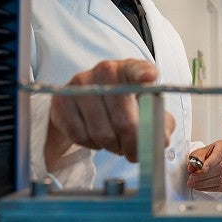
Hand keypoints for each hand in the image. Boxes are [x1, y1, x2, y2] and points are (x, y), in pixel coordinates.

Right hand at [45, 59, 175, 170]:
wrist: (86, 101)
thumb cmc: (124, 104)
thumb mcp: (146, 107)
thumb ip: (160, 121)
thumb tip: (159, 140)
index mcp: (130, 68)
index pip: (137, 69)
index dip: (143, 74)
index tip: (149, 78)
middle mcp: (105, 71)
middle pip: (124, 120)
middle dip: (133, 144)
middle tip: (136, 153)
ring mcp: (81, 84)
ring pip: (102, 133)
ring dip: (113, 146)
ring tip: (117, 143)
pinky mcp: (62, 100)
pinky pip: (80, 136)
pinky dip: (92, 144)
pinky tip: (97, 137)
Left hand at [186, 139, 221, 191]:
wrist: (209, 161)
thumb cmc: (205, 155)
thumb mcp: (198, 152)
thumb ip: (196, 158)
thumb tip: (192, 167)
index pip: (219, 155)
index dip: (211, 163)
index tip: (202, 169)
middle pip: (221, 168)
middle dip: (204, 175)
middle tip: (192, 178)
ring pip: (221, 180)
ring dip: (204, 183)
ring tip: (193, 183)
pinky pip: (220, 187)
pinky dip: (208, 188)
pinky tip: (199, 186)